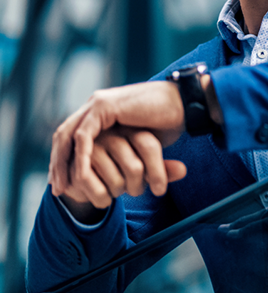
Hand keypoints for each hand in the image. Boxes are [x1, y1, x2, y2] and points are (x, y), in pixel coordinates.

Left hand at [49, 82, 184, 197]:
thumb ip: (128, 150)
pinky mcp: (105, 106)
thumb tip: (129, 173)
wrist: (186, 103)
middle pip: (64, 136)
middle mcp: (96, 104)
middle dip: (58, 163)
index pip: (73, 135)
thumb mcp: (142, 141)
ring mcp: (98, 103)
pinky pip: (83, 135)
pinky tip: (79, 175)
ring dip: (62, 162)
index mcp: (103, 110)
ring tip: (63, 186)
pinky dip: (79, 157)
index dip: (66, 159)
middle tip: (56, 188)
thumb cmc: (170, 120)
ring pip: (68, 135)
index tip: (65, 183)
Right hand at [59, 126, 187, 213]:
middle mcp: (112, 132)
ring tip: (116, 192)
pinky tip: (103, 200)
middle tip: (134, 191)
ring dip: (119, 194)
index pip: (150, 147)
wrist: (89, 174)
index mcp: (132, 129)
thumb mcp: (146, 168)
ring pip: (117, 180)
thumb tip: (183, 170)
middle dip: (137, 188)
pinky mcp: (74, 161)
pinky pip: (95, 186)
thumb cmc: (123, 168)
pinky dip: (102, 199)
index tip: (159, 191)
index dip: (158, 173)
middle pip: (135, 168)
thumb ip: (162, 169)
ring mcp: (91, 145)